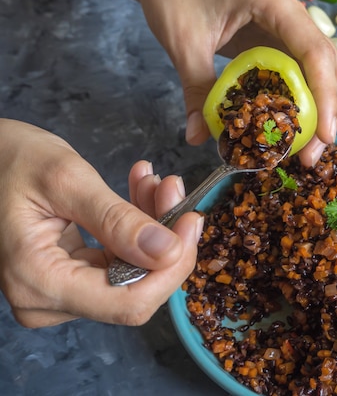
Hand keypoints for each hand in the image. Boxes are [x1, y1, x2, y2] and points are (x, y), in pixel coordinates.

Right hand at [0, 119, 201, 327]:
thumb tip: (170, 252)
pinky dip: (138, 228)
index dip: (171, 269)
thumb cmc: (12, 161)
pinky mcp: (71, 278)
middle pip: (136, 290)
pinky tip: (140, 191)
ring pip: (134, 273)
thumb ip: (118, 220)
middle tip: (173, 188)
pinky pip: (121, 261)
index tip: (191, 222)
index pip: (127, 303)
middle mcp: (47, 300)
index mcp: (38, 281)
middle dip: (166, 240)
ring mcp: (59, 293)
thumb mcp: (67, 180)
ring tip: (154, 181)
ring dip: (154, 227)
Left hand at [132, 0, 336, 165]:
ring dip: (322, 111)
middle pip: (331, 66)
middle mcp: (292, 13)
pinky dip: (304, 103)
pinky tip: (292, 129)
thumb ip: (196, 89)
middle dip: (329, 112)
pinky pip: (304, 74)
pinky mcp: (281, 42)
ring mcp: (290, 28)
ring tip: (305, 150)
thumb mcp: (183, 44)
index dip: (325, 97)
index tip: (323, 137)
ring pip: (325, 72)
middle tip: (310, 155)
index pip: (315, 52)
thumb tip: (199, 137)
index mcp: (274, 3)